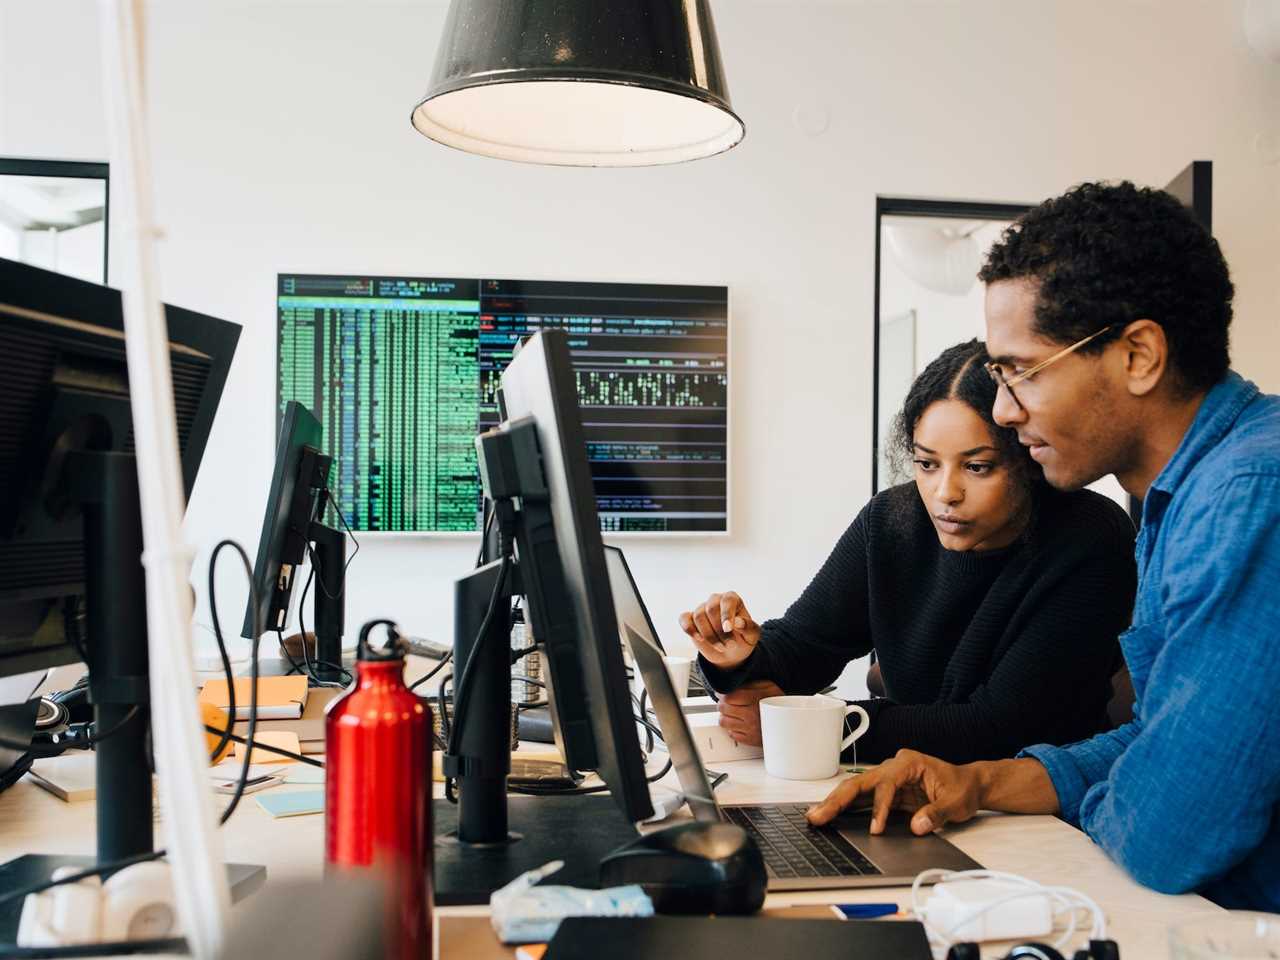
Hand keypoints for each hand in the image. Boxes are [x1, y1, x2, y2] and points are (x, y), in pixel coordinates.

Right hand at [677, 591, 760, 669]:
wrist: (731, 652)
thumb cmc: (743, 639)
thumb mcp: (752, 635)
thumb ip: (748, 627)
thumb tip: (737, 622)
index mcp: (732, 599)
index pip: (727, 600)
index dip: (727, 614)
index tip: (728, 629)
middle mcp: (715, 600)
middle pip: (711, 609)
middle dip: (719, 630)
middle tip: (729, 645)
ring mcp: (701, 609)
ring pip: (699, 616)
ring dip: (709, 636)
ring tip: (721, 647)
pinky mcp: (690, 619)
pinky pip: (684, 619)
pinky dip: (690, 629)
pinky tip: (700, 639)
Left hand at [717, 680, 783, 745]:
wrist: (791, 724)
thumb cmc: (779, 704)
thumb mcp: (769, 687)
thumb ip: (751, 684)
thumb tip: (734, 685)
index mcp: (755, 700)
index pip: (728, 697)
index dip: (722, 694)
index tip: (722, 694)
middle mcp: (751, 715)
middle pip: (723, 709)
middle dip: (722, 704)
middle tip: (725, 703)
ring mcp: (750, 729)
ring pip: (724, 722)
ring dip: (725, 716)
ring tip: (730, 713)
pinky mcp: (750, 740)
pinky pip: (732, 734)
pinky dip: (732, 728)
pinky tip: (738, 723)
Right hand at [805, 749, 984, 835]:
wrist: (969, 785)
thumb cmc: (963, 789)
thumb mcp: (956, 803)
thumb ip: (936, 813)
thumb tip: (917, 826)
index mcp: (909, 763)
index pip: (886, 783)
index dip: (879, 806)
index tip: (876, 828)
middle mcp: (893, 766)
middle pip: (860, 782)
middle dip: (838, 800)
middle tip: (818, 815)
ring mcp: (887, 778)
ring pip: (855, 789)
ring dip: (835, 803)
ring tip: (815, 816)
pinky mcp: (886, 791)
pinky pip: (862, 798)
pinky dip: (845, 807)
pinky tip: (830, 814)